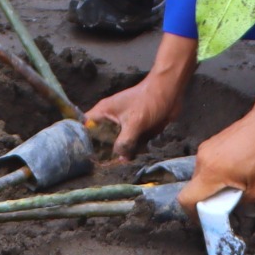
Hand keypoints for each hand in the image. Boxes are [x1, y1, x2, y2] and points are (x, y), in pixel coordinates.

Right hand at [85, 39, 195, 157]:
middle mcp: (111, 118)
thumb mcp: (134, 123)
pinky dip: (135, 149)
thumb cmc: (149, 101)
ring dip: (124, 151)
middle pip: (101, 139)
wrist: (170, 92)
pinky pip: (131, 143)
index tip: (88, 156)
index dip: (84, 140)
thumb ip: (124, 142)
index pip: (85, 126)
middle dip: (106, 151)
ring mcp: (124, 124)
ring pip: (117, 143)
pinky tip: (139, 153)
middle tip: (110, 163)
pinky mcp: (136, 128)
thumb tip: (119, 157)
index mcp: (104, 112)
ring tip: (128, 158)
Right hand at [179, 68, 254, 211]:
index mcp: (210, 172)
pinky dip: (218, 173)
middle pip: (194, 188)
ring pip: (202, 175)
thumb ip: (241, 202)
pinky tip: (239, 170)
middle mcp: (202, 159)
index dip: (192, 214)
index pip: (185, 199)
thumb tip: (232, 201)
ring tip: (237, 184)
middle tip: (228, 202)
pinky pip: (209, 164)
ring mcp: (206, 148)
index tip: (207, 218)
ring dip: (214, 185)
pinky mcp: (213, 141)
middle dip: (208, 199)